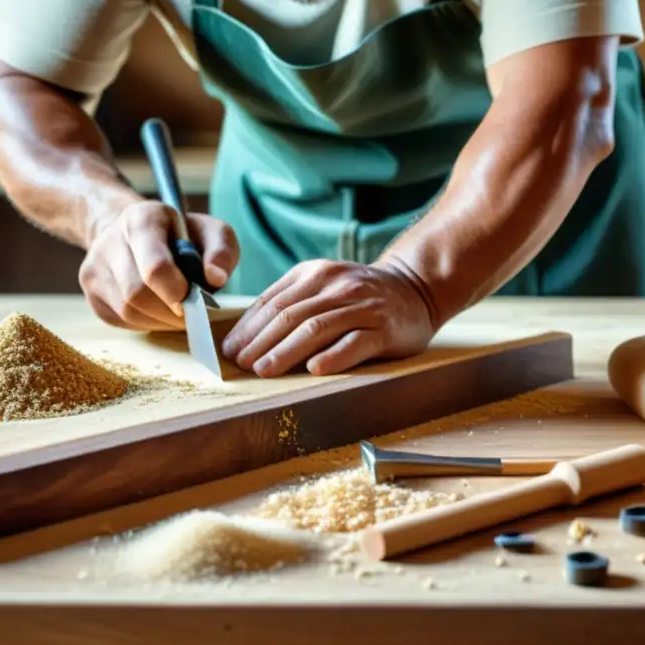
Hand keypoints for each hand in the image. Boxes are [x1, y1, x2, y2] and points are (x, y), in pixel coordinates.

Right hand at [79, 200, 239, 330]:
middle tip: (190, 311)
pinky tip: (159, 310)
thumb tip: (215, 278)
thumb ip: (222, 250)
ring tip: (177, 310)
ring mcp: (94, 267)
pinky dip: (146, 322)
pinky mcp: (91, 291)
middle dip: (170, 311)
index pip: (154, 266)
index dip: (176, 290)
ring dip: (160, 319)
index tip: (193, 298)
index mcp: (141, 219)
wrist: (136, 234)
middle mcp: (109, 240)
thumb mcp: (212, 233)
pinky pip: (121, 320)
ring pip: (128, 311)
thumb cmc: (182, 236)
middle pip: (138, 293)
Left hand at [221, 260, 437, 377]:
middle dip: (259, 341)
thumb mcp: (324, 287)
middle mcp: (336, 286)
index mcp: (314, 274)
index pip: (272, 301)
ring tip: (264, 370)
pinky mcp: (384, 328)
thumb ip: (292, 303)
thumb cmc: (359, 296)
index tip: (229, 350)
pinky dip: (333, 356)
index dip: (248, 327)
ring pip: (317, 328)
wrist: (415, 289)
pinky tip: (314, 370)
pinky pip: (355, 342)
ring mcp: (361, 306)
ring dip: (286, 351)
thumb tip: (247, 337)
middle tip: (240, 364)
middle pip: (289, 314)